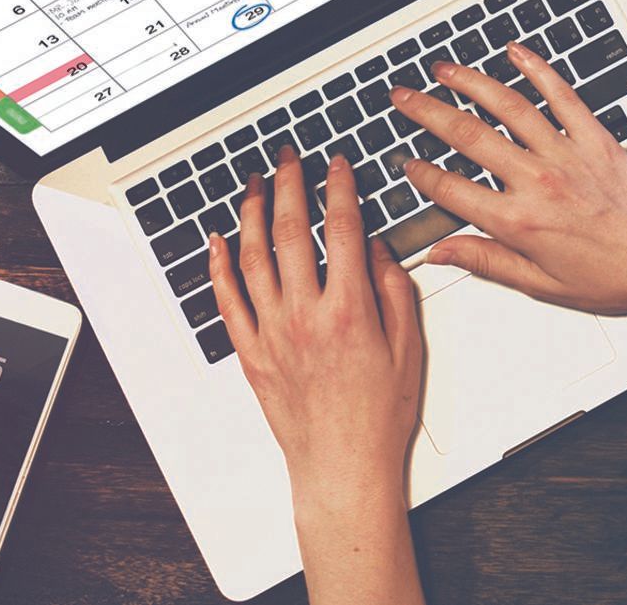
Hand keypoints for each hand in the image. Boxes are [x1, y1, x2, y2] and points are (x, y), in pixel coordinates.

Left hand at [207, 146, 422, 516]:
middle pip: (292, 231)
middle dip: (291, 185)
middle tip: (290, 158)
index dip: (340, 188)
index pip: (343, 229)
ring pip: (253, 257)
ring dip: (253, 213)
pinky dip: (219, 266)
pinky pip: (228, 300)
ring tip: (256, 184)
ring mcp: (273, 333)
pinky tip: (218, 241)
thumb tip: (377, 248)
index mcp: (350, 310)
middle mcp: (306, 315)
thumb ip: (393, 290)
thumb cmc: (379, 416)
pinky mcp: (251, 353)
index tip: (337, 165)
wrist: (343, 467)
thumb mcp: (409, 347)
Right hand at [390, 39, 626, 317]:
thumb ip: (485, 261)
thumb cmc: (612, 276)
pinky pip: (561, 94)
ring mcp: (565, 154)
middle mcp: (537, 181)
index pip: (451, 189)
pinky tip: (515, 52)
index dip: (419, 174)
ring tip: (444, 69)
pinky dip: (537, 69)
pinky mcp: (594, 137)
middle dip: (426, 112)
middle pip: (467, 136)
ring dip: (470, 82)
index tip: (403, 161)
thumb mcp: (540, 284)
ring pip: (508, 106)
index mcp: (519, 222)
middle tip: (402, 97)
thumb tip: (440, 253)